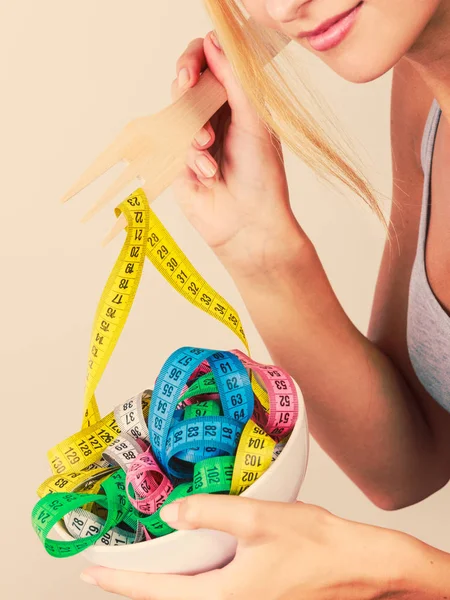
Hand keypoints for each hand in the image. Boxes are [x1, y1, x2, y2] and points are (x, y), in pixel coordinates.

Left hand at [80, 494, 414, 599]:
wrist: (363, 569)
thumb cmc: (320, 547)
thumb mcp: (259, 520)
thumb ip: (211, 513)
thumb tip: (173, 514)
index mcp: (225, 597)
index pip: (156, 593)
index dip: (120, 582)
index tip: (92, 572)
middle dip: (135, 584)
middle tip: (108, 568)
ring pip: (189, 598)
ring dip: (162, 582)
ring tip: (140, 562)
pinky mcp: (258, 599)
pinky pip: (211, 592)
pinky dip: (190, 578)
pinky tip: (189, 560)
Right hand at [171, 31, 306, 278]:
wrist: (248, 224)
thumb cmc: (261, 177)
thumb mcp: (254, 121)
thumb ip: (234, 80)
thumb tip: (214, 40)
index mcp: (237, 102)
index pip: (211, 64)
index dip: (198, 57)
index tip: (196, 64)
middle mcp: (215, 116)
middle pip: (186, 81)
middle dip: (186, 82)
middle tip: (187, 85)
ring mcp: (194, 138)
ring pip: (175, 109)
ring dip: (191, 125)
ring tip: (208, 147)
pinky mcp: (178, 161)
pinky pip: (171, 143)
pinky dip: (189, 155)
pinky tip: (207, 173)